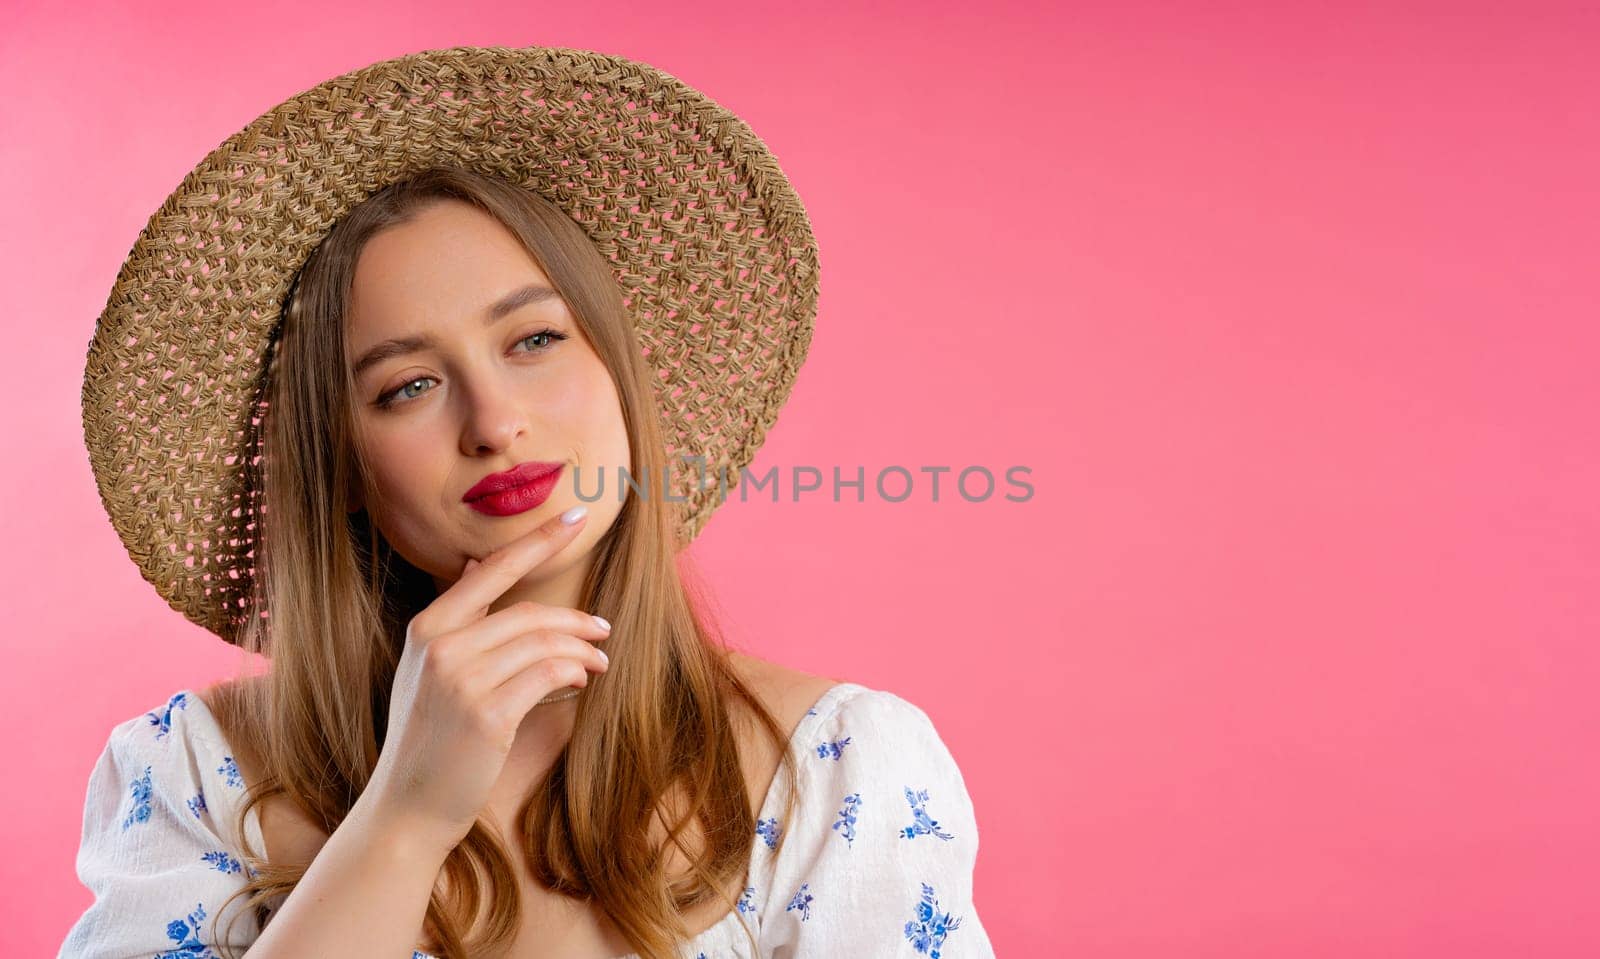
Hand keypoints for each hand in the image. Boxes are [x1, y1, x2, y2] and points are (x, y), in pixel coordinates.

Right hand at [362, 504, 611, 853]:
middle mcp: (441, 646)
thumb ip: (455, 619)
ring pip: (544, 643)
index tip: (575, 516)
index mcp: (428, 627)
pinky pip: (547, 675)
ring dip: (581, 649)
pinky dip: (573, 671)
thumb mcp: (426, 669)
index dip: (538, 541)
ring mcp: (461, 680)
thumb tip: (470, 564)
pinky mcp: (486, 715)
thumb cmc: (428, 736)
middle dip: (576, 619)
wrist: (407, 805)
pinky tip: (582, 678)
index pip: (493, 570)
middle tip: (603, 629)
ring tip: (597, 661)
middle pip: (530, 613)